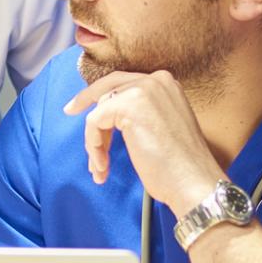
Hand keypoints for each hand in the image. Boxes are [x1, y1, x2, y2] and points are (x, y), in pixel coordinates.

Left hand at [62, 70, 223, 212]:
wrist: (193, 182)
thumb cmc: (179, 167)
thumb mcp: (160, 128)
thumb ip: (139, 114)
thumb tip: (106, 113)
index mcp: (167, 84)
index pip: (124, 82)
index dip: (101, 95)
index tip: (81, 104)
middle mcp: (157, 80)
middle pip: (108, 87)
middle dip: (87, 103)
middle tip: (69, 111)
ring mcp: (144, 90)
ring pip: (100, 109)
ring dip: (95, 141)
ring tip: (101, 167)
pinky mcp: (129, 105)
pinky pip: (94, 122)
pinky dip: (93, 146)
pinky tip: (103, 166)